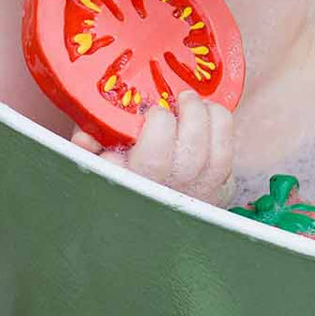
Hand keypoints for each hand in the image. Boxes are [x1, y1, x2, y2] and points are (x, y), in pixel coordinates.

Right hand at [71, 92, 234, 205]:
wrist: (146, 217)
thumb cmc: (120, 177)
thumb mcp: (95, 163)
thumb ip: (88, 148)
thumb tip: (84, 137)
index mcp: (138, 180)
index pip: (155, 155)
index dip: (160, 122)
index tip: (154, 111)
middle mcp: (171, 190)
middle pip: (192, 151)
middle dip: (192, 114)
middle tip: (183, 98)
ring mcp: (198, 193)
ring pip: (219, 155)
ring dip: (213, 119)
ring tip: (198, 104)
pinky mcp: (218, 192)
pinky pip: (230, 159)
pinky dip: (225, 131)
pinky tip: (211, 119)